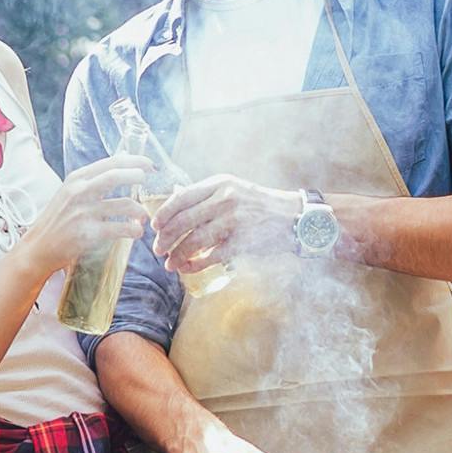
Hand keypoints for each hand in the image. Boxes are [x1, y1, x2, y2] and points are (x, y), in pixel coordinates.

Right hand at [13, 155, 151, 276]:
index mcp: (75, 179)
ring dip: (139, 210)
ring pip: (124, 205)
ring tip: (142, 216)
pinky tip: (136, 232)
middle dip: (137, 176)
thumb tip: (121, 167)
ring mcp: (83, 212)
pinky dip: (134, 229)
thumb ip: (90, 182)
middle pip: (115, 176)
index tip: (148, 164)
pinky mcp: (88, 233)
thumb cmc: (57, 220)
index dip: (133, 161)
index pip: (109, 163)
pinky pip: (121, 228)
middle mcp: (78, 192)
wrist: (38, 247)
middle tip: (149, 182)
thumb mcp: (68, 194)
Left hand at [154, 176, 301, 269]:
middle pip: (183, 221)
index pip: (181, 198)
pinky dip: (196, 264)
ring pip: (194, 240)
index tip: (154, 227)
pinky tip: (188, 268)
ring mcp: (234, 220)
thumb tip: (173, 198)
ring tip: (169, 264)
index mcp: (219, 184)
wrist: (297, 218)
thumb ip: (206, 194)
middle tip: (157, 249)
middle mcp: (225, 199)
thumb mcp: (233, 189)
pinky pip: (212, 256)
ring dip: (178, 254)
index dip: (163, 214)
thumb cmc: (261, 205)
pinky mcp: (243, 240)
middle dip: (165, 238)